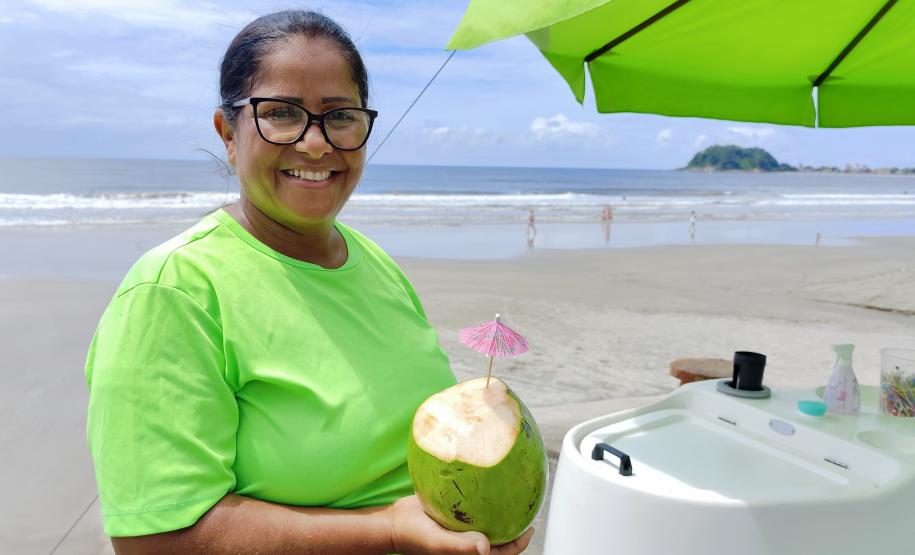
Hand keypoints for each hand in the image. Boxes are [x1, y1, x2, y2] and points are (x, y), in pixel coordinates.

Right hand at [385, 495, 533, 554]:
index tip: (531, 525)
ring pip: (488, 522)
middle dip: (515, 524)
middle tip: (528, 506)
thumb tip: (486, 547)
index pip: (503, 552)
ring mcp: (461, 530)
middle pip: (499, 537)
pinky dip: (482, 500)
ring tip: (513, 493)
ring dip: (501, 512)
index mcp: (469, 553)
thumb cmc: (413, 536)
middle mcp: (468, 542)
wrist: (392, 522)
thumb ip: (460, 547)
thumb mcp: (437, 543)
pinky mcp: (453, 516)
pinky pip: (473, 509)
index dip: (520, 542)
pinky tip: (486, 483)